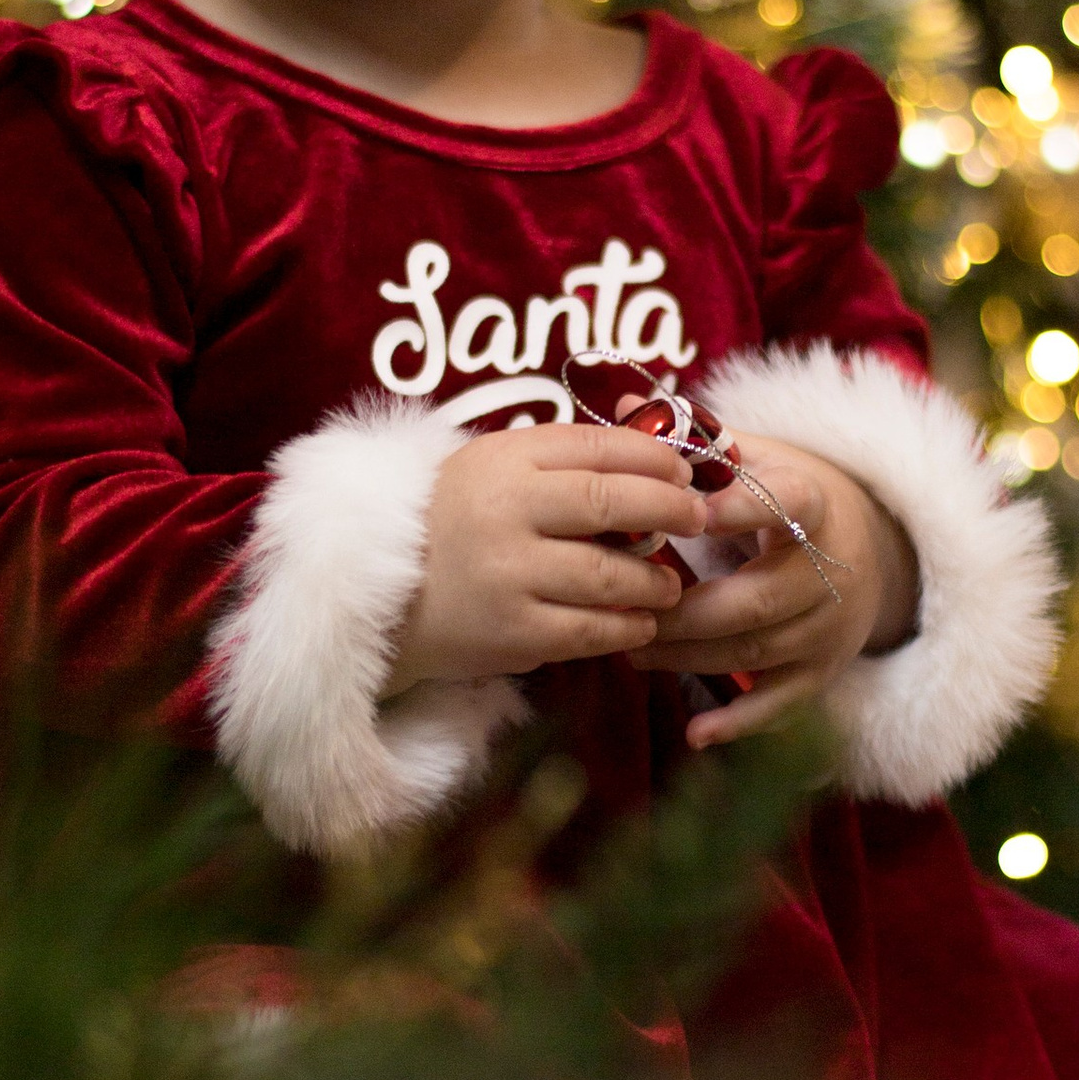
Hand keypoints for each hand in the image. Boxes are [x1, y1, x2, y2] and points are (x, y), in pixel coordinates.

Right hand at [383, 424, 706, 693]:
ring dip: (655, 581)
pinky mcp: (512, 633)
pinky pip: (592, 631)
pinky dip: (628, 627)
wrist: (380, 600)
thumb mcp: (492, 469)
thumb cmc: (453, 525)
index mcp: (503, 460)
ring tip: (668, 584)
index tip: (686, 469)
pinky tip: (640, 623)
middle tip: (698, 519)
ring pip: (612, 574)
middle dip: (671, 509)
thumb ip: (561, 458)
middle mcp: (505, 510)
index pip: (597, 446)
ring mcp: (509, 574)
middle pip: (612, 501)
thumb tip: (657, 450)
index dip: (655, 456)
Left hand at [634, 435, 918, 747]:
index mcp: (812, 503)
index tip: (688, 511)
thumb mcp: (756, 455)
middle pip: (757, 599)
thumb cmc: (787, 495)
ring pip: (757, 653)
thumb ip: (693, 438)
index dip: (740, 508)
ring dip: (690, 657)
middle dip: (686, 610)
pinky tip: (696, 734)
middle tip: (626, 608)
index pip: (784, 504)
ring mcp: (828, 626)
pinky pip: (783, 704)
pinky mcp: (823, 671)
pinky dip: (741, 723)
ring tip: (630, 649)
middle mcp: (828, 569)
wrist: (866, 545)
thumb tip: (625, 406)